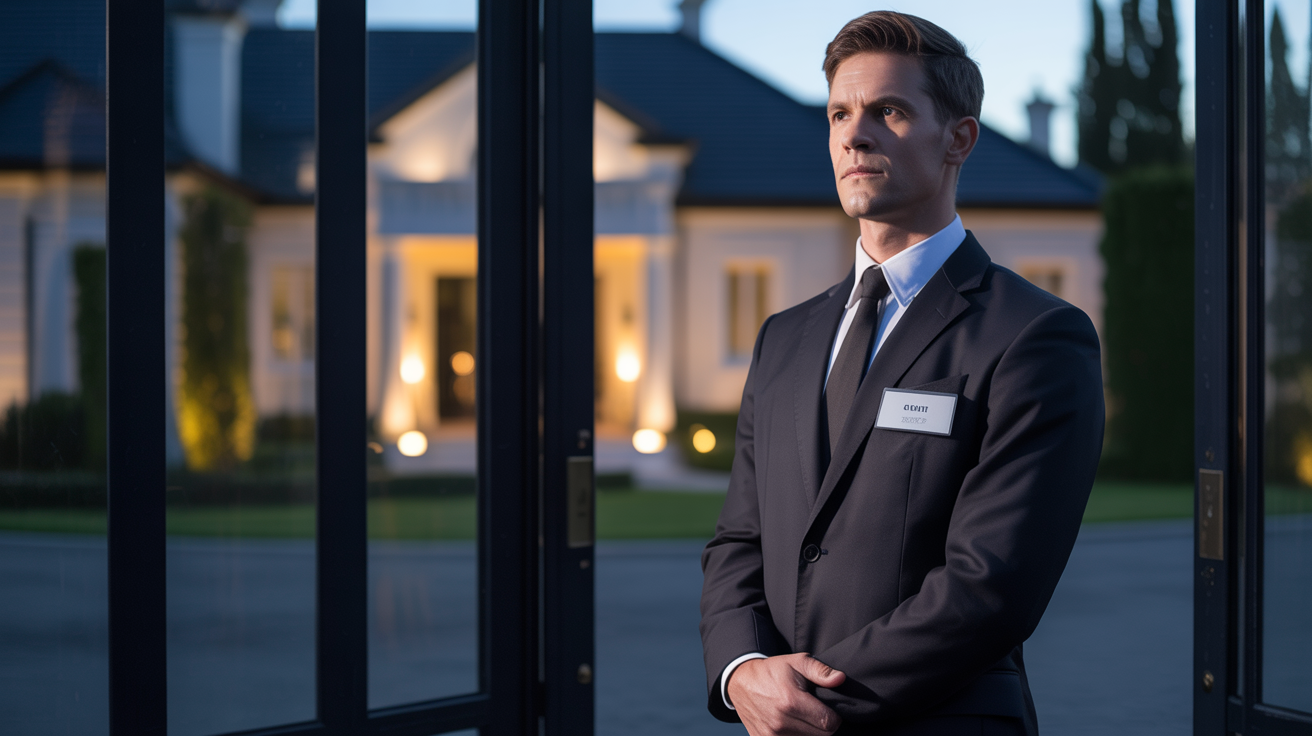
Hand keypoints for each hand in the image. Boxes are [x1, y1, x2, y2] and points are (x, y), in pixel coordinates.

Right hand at [726, 653, 845, 735]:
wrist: (741, 682)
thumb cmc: (772, 671)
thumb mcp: (797, 662)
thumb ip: (820, 671)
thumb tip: (840, 679)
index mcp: (791, 702)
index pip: (828, 723)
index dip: (835, 717)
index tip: (830, 709)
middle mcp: (781, 722)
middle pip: (820, 735)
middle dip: (823, 725)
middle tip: (815, 711)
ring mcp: (771, 735)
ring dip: (809, 732)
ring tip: (802, 716)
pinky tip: (792, 724)